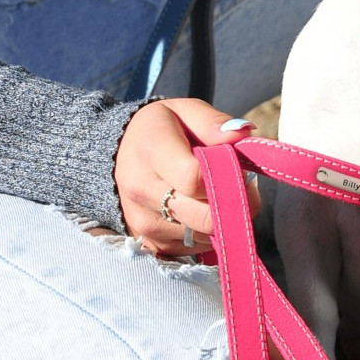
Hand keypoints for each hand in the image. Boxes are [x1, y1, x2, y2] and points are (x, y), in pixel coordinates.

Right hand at [115, 99, 261, 256]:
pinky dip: (204, 234)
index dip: (227, 180)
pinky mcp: (149, 242)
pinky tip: (198, 211)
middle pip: (204, 217)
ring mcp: (143, 221)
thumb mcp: (186, 111)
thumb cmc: (162, 130)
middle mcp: (141, 190)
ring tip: (212, 196)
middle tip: (239, 189)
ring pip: (203, 236)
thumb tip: (242, 134)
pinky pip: (193, 248)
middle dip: (233, 206)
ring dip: (219, 220)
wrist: (117, 153)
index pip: (196, 180)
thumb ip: (214, 123)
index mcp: (151, 151)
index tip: (241, 172)